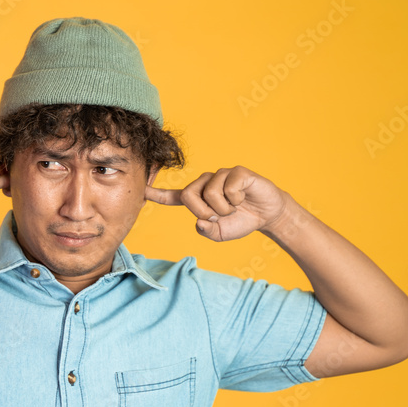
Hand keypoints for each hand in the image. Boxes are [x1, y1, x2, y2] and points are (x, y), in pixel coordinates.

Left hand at [145, 166, 290, 240]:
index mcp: (198, 198)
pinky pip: (228, 188)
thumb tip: (199, 221)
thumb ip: (206, 231)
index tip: (141, 191)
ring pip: (209, 194)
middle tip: (220, 215)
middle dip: (204, 212)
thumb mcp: (220, 234)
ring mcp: (220, 175)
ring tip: (235, 206)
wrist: (267, 215)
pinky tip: (243, 197)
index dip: (156, 194)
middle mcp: (205, 183)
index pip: (172, 197)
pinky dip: (236, 200)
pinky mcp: (236, 172)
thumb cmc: (240, 221)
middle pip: (189, 196)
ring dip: (224, 208)